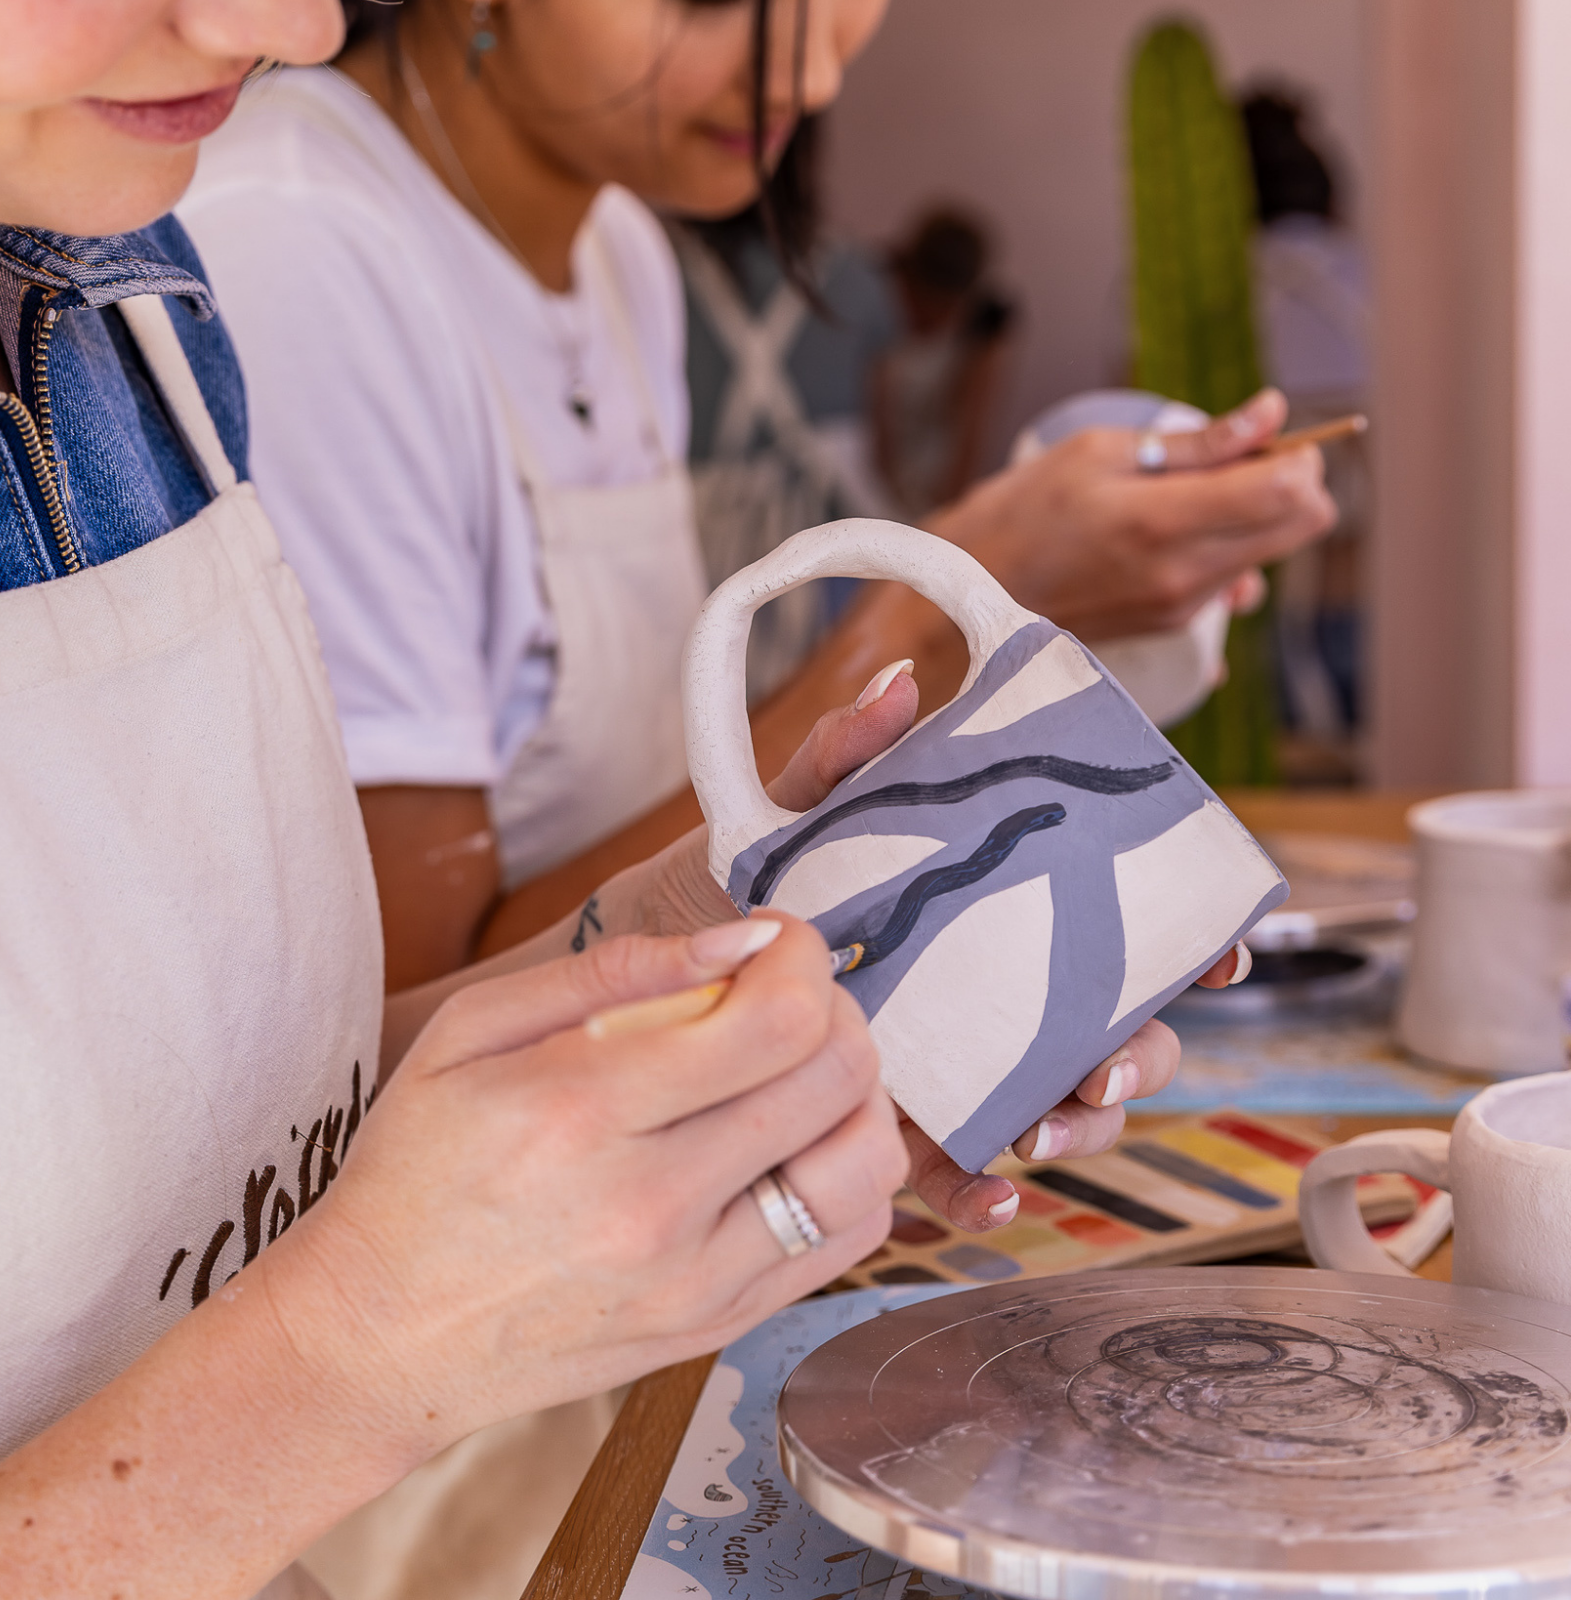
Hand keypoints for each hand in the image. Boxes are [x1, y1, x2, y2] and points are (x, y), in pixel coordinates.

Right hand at [280, 915, 904, 1449]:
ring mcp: (696, 1280)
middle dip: (832, 1003)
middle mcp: (653, 1204)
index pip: (774, 1019)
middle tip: (779, 993)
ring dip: (854, 1090)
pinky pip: (851, 1239)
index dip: (802, 955)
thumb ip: (609, 970)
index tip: (774, 941)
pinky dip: (848, 1172)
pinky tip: (790, 1143)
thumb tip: (736, 939)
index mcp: (583, 1110)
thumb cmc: (415, 1171)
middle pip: (836, 1076)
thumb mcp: (468, 1031)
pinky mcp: (719, 1326)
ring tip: (793, 1069)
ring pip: (866, 1162)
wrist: (381, 1335)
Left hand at [627, 660, 1237, 1235]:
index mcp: (998, 913)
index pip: (1118, 923)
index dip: (1190, 941)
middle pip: (1116, 1030)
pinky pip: (972, 1181)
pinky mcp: (910, 1135)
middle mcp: (998, 995)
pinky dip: (990, 1200)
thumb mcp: (793, 811)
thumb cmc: (747, 881)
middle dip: (1139, 1053)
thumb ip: (845, 753)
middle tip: (1106, 1060)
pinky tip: (991, 1197)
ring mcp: (963, 1071)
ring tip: (1042, 1125)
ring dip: (1077, 1128)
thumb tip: (897, 682)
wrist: (659, 970)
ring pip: (1063, 1111)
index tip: (1223, 952)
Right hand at [927, 388, 1335, 640]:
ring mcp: (1183, 607)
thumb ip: (1195, 443)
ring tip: (1185, 494)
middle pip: (1304, 525)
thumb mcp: (1097, 453)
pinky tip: (1171, 532)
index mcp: (1163, 521)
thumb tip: (1270, 413)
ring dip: (1255, 515)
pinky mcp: (1174, 626)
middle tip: (1236, 459)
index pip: (1291, 492)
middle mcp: (1185, 573)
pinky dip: (1226, 547)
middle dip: (1291, 483)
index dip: (1298, 455)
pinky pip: (1234, 579)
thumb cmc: (1019, 513)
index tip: (1264, 436)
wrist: (969, 598)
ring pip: (1272, 553)